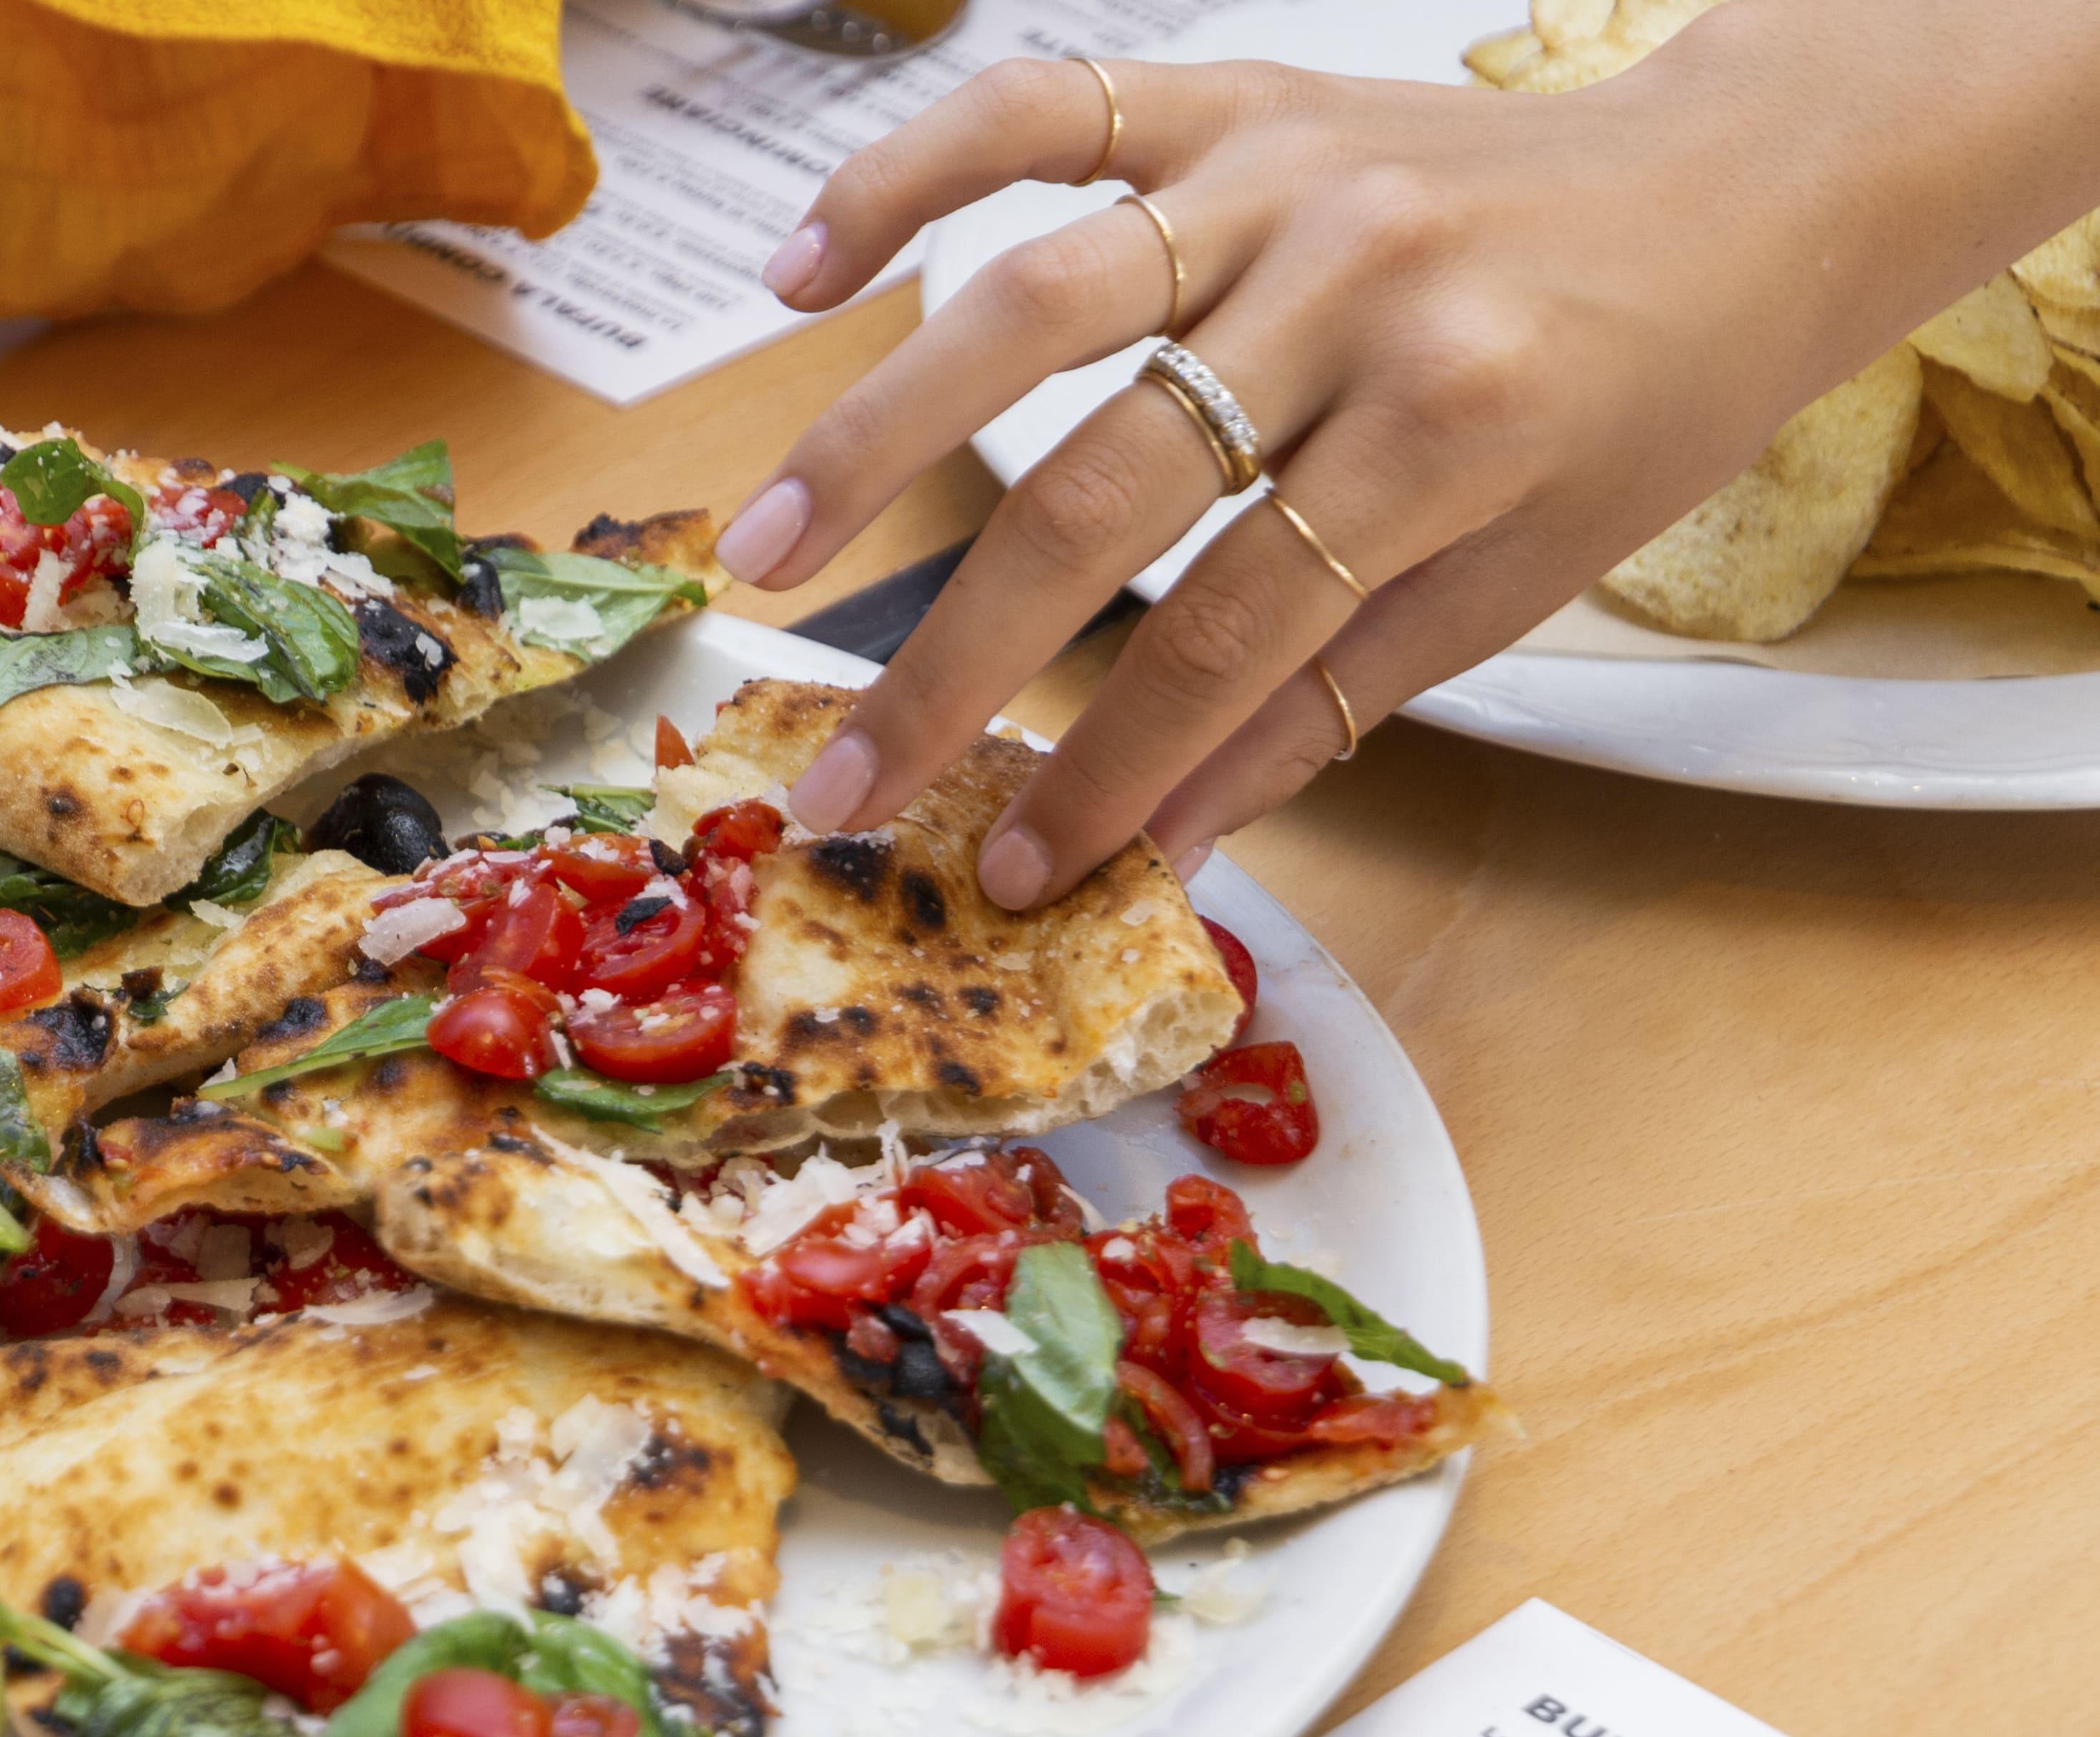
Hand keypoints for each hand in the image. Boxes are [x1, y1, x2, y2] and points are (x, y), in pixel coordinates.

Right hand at [715, 3, 2099, 903]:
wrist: (1745, 187)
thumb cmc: (1636, 398)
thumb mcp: (1512, 581)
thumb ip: (1315, 705)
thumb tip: (1149, 845)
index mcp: (1456, 428)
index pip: (1224, 633)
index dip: (1106, 768)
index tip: (1012, 867)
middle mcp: (1358, 284)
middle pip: (1099, 492)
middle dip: (957, 661)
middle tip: (844, 772)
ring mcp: (1281, 175)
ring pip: (1027, 309)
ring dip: (872, 438)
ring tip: (762, 553)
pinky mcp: (1235, 98)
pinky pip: (1040, 114)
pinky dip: (905, 177)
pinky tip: (802, 274)